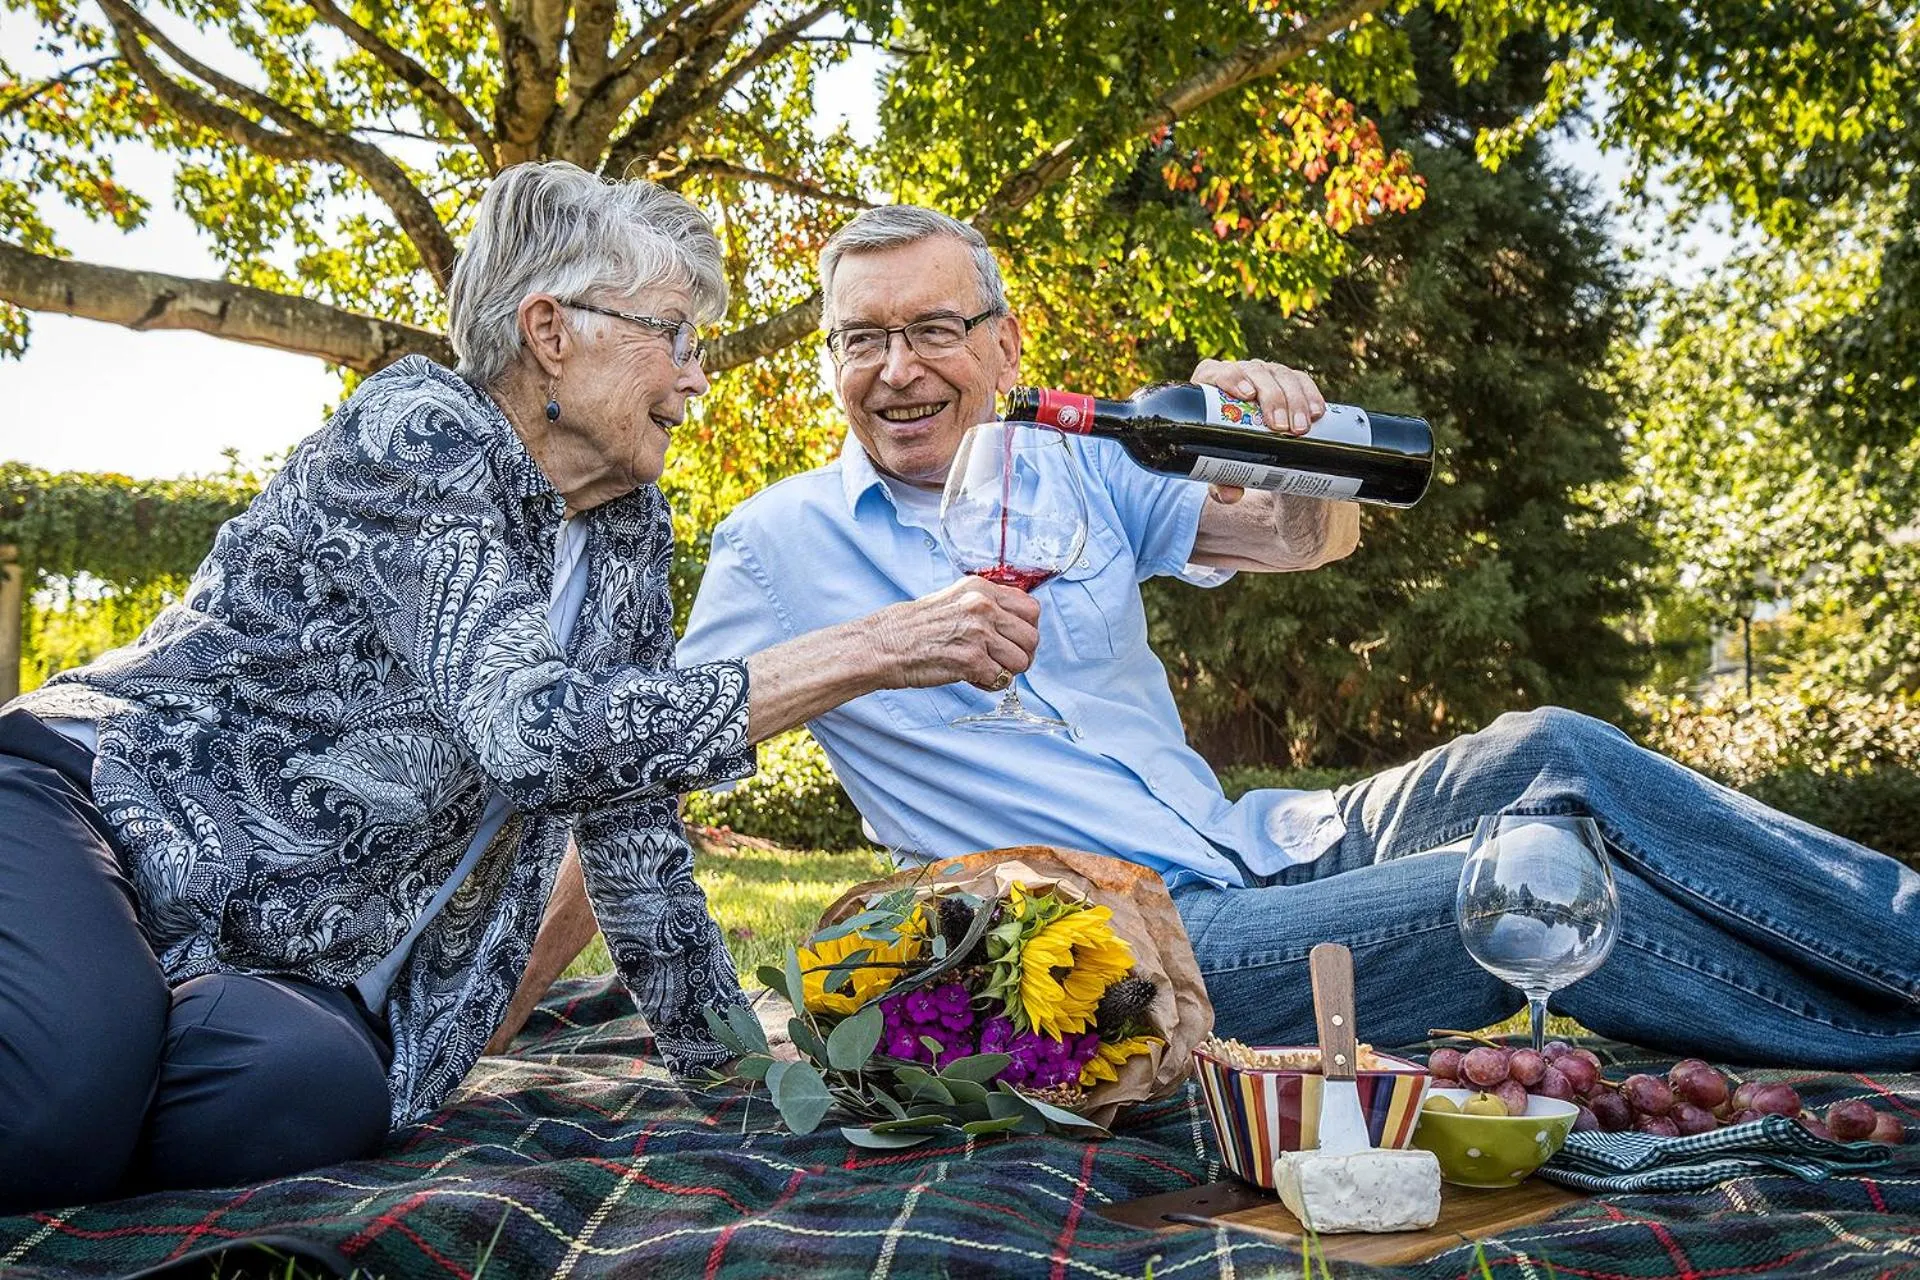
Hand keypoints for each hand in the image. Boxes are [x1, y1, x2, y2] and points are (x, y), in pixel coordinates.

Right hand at [868, 576, 1040, 691]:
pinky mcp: (971, 659)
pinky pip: (1001, 679)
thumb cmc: (914, 628)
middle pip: (1032, 637)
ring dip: (1006, 671)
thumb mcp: (953, 600)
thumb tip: (1015, 624)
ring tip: (984, 670)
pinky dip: (988, 684)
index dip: (1026, 629)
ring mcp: (978, 632)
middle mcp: (982, 606)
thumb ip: (985, 607)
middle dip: (1021, 655)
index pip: (1031, 608)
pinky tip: (971, 678)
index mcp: (980, 589)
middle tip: (1002, 662)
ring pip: (1022, 661)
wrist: (883, 645)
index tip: (1014, 640)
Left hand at [1192, 357, 1327, 502]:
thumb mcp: (1218, 465)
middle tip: (1281, 428)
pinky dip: (1311, 395)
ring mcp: (1265, 374)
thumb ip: (1219, 480)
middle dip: (1273, 398)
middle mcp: (1240, 373)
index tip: (1248, 396)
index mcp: (1211, 383)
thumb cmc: (1222, 449)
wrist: (1248, 445)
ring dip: (1295, 400)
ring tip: (1301, 428)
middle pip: (1256, 374)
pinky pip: (1301, 381)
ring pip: (1281, 376)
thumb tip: (1230, 496)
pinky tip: (1318, 412)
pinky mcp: (1287, 380)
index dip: (1232, 378)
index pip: (1219, 372)